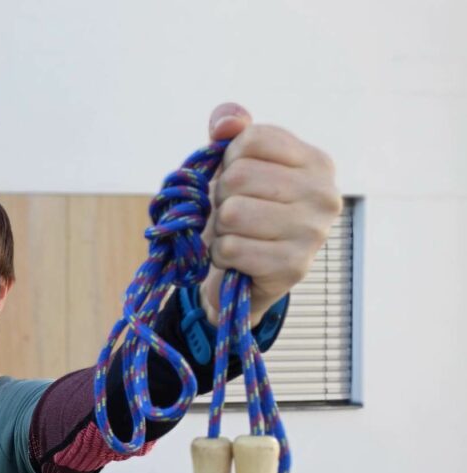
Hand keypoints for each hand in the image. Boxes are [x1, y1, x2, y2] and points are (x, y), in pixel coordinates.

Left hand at [198, 103, 341, 325]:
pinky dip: (221, 255)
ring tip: (238, 234)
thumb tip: (225, 123)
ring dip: (221, 228)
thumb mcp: (235, 163)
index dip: (230, 159)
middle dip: (221, 197)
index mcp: (316, 162)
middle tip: (236, 214)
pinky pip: (230, 249)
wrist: (243, 275)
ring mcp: (314, 233)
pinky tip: (238, 259)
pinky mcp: (294, 267)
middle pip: (238, 176)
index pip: (252, 139)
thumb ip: (232, 129)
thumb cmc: (242, 211)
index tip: (240, 180)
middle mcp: (325, 194)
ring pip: (232, 213)